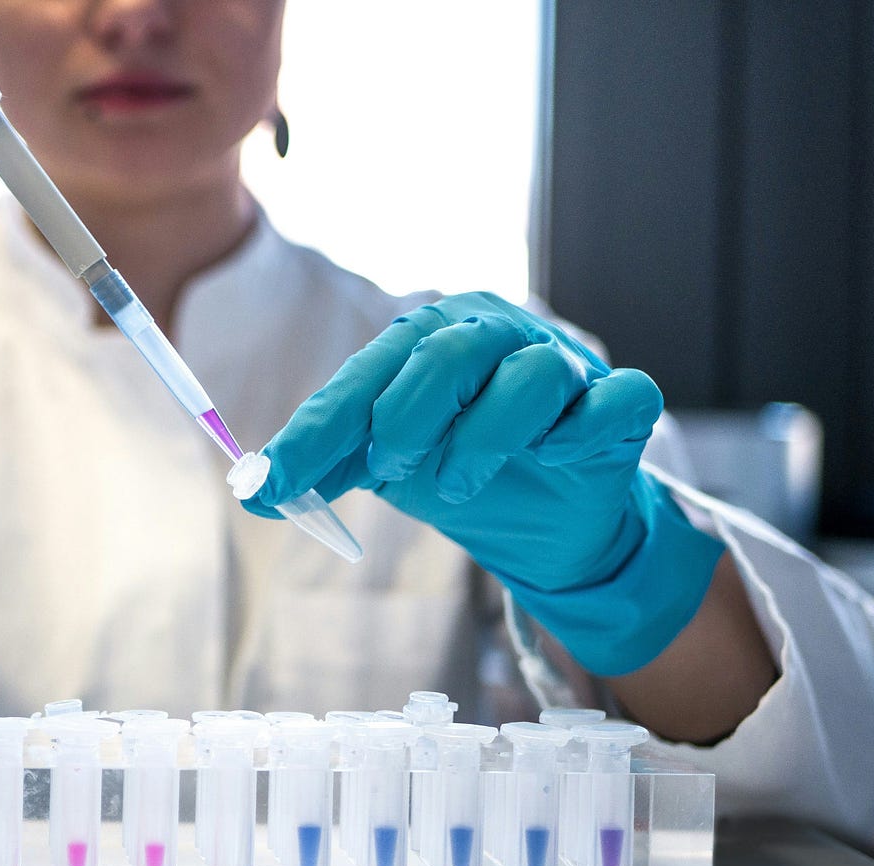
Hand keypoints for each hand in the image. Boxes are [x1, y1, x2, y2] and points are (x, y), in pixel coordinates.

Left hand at [244, 292, 723, 675]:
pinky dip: (580, 430)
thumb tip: (253, 489)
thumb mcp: (385, 467)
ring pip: (531, 375)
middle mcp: (500, 336)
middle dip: (406, 419)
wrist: (547, 521)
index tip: (274, 481)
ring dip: (482, 439)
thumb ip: (326, 466)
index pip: (367, 374)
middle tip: (390, 469)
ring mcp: (567, 366)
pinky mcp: (620, 404)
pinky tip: (554, 455)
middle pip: (448, 352)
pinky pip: (615, 400)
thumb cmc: (462, 468)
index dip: (318, 430)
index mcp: (433, 339)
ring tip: (454, 487)